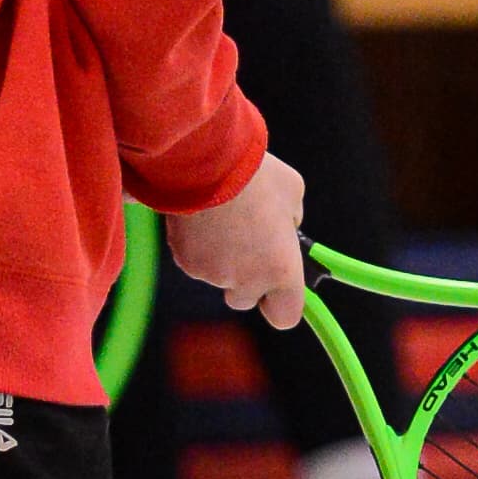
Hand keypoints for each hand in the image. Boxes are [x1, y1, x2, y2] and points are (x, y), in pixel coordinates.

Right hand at [167, 152, 307, 331]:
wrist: (206, 161)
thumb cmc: (255, 174)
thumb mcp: (292, 193)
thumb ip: (291, 221)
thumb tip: (284, 228)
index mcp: (281, 269)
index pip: (285, 317)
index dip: (281, 303)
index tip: (280, 288)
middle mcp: (246, 280)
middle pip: (245, 300)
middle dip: (246, 279)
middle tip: (248, 244)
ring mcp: (212, 274)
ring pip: (218, 278)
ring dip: (222, 258)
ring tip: (224, 219)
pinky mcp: (185, 261)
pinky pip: (196, 262)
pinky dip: (199, 246)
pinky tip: (204, 219)